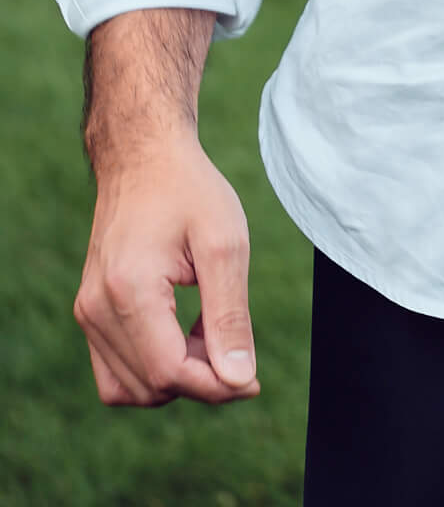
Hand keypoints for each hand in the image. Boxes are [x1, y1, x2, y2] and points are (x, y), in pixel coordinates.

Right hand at [74, 127, 259, 406]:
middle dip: (201, 379)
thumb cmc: (189, 191)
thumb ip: (230, 315)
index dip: (216, 386)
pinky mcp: (89, 313)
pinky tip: (183, 334)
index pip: (169, 372)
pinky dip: (152, 369)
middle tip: (233, 338)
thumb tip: (238, 380)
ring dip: (177, 376)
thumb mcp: (225, 243)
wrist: (144, 157)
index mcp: (129, 290)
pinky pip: (116, 373)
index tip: (253, 379)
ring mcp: (87, 313)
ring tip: (208, 328)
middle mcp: (97, 308)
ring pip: (132, 388)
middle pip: (153, 385)